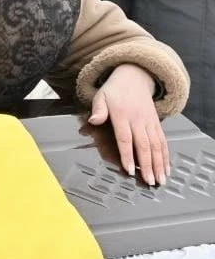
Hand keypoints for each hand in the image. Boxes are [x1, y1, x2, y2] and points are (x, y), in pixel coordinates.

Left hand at [88, 63, 169, 184]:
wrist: (134, 77)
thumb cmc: (114, 90)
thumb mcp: (101, 95)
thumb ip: (98, 110)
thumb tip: (93, 121)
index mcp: (122, 115)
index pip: (125, 139)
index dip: (128, 155)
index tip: (130, 170)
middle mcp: (138, 120)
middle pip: (144, 146)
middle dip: (147, 165)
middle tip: (150, 181)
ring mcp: (150, 122)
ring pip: (156, 146)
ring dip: (159, 164)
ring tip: (160, 180)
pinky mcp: (157, 123)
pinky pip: (163, 141)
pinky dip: (165, 156)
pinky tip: (166, 168)